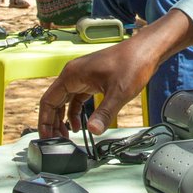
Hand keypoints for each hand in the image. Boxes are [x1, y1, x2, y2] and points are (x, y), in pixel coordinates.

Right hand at [38, 10, 192, 135]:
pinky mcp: (93, 79)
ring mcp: (83, 76)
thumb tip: (92, 131)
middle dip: (53, 123)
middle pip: (54, 102)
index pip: (48, 101)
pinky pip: (78, 98)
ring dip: (64, 119)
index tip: (45, 137)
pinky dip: (76, 112)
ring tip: (66, 137)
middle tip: (56, 142)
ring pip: (65, 101)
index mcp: (72, 74)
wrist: (147, 50)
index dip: (44, 121)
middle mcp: (74, 74)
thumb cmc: (133, 62)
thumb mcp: (118, 92)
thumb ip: (104, 113)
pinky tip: (81, 124)